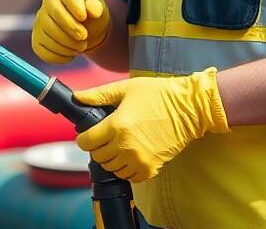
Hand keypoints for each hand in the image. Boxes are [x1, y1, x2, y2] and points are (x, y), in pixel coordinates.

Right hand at [31, 0, 111, 63]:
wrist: (86, 30)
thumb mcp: (99, 7)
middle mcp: (48, 3)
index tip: (84, 18)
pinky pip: (42, 51)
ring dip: (67, 45)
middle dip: (70, 30)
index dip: (75, 7)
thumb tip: (92, 10)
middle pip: (54, 16)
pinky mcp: (37, 39)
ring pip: (47, 35)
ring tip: (81, 47)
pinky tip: (70, 54)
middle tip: (84, 38)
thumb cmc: (92, 15)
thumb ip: (96, 6)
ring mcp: (40, 21)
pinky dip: (58, 56)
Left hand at [74, 68, 229, 182]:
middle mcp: (125, 146)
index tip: (90, 133)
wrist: (189, 109)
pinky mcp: (151, 168)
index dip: (85, 137)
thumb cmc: (159, 95)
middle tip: (106, 137)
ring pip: (112, 169)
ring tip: (120, 145)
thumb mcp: (126, 88)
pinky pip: (129, 177)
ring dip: (112, 159)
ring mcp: (138, 159)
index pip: (86, 142)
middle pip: (97, 157)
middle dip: (98, 147)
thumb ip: (99, 94)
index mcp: (117, 125)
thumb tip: (77, 96)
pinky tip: (131, 155)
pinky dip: (126, 169)